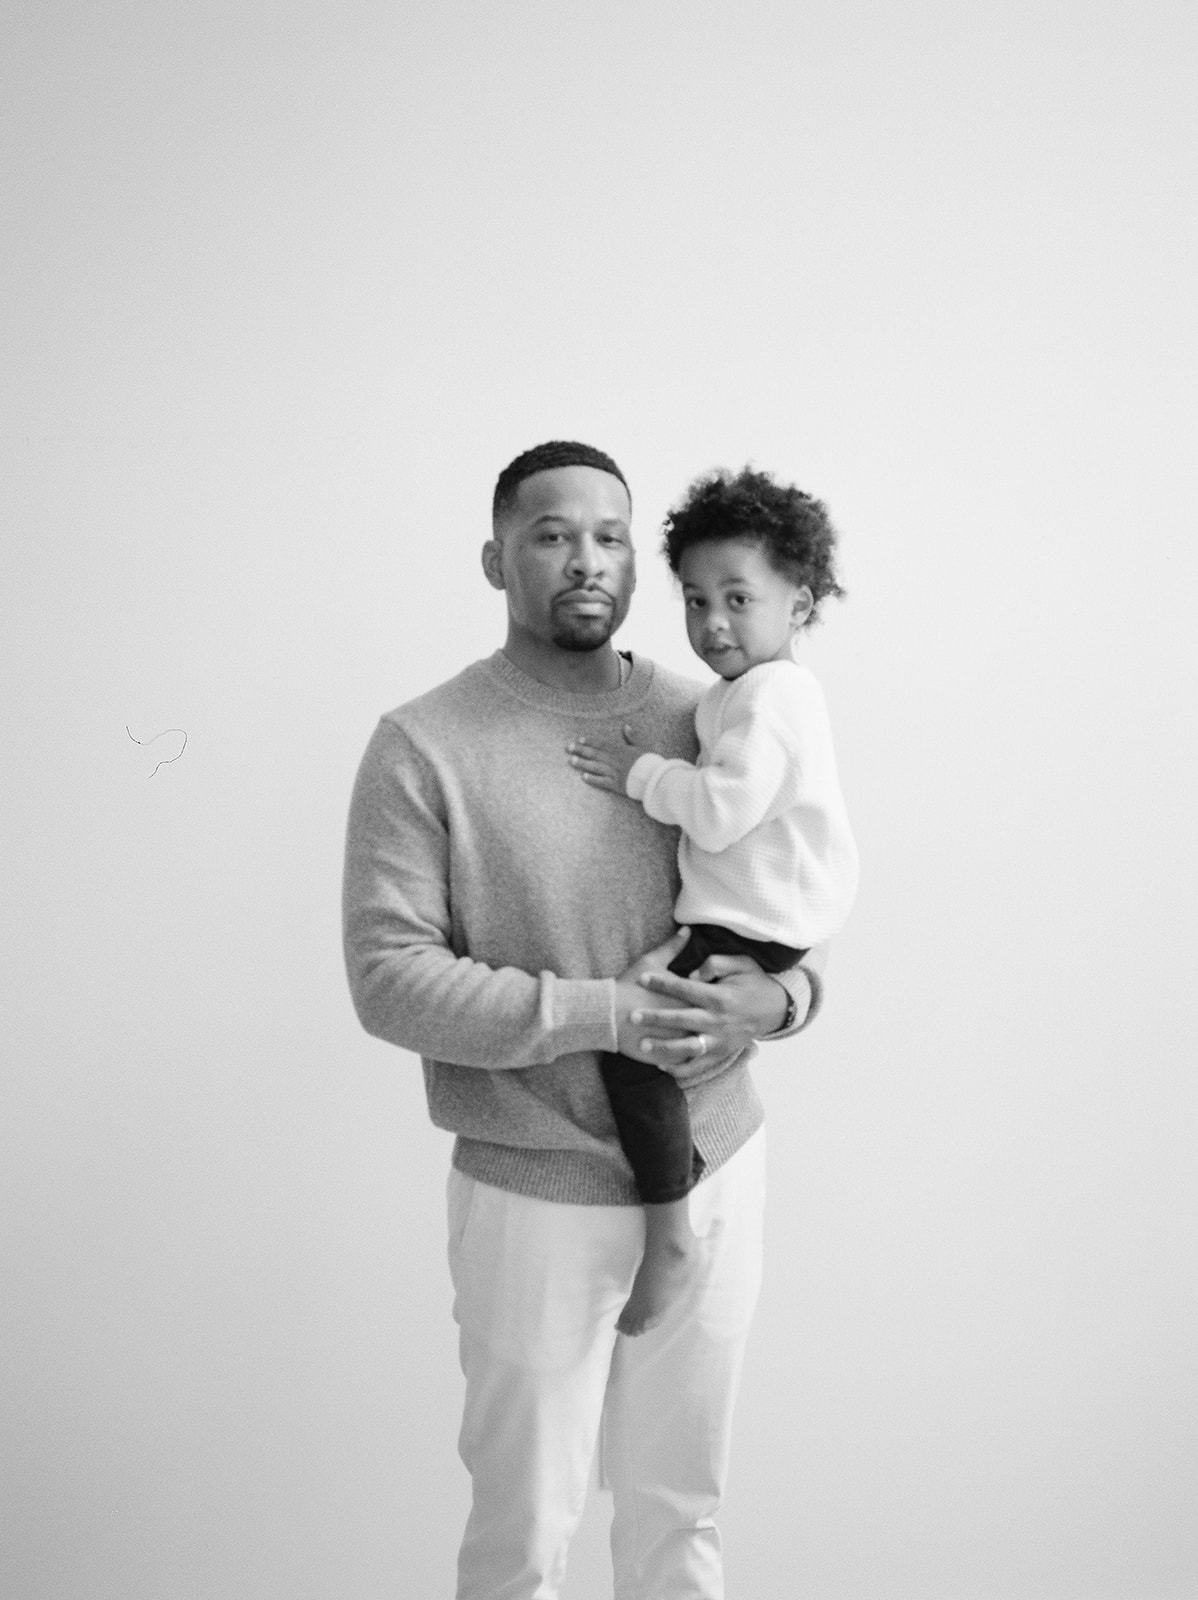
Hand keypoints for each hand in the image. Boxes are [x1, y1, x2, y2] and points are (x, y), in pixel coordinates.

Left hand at [566, 724, 645, 794]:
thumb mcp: (642, 746)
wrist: (654, 777)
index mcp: (620, 750)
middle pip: (595, 754)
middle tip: (567, 748)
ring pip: (595, 767)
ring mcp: (614, 772)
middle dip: (580, 750)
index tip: (579, 740)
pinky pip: (602, 782)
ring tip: (571, 761)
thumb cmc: (649, 761)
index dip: (590, 741)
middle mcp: (614, 760)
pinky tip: (583, 778)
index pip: (602, 744)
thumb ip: (633, 737)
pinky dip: (593, 779)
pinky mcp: (616, 784)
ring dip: (583, 764)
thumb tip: (626, 726)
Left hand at [611, 930, 795, 1085]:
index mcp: (721, 996)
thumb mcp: (741, 963)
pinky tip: (661, 1066)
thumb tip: (694, 972)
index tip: (642, 979)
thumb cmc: (755, 982)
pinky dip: (680, 1069)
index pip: (686, 988)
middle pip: (682, 1019)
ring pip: (688, 1048)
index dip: (663, 982)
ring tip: (643, 1046)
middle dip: (656, 1018)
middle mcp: (719, 1020)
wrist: (778, 1009)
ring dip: (664, 1048)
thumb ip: (715, 963)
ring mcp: (720, 1040)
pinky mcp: (721, 1054)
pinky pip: (698, 1066)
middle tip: (633, 1016)